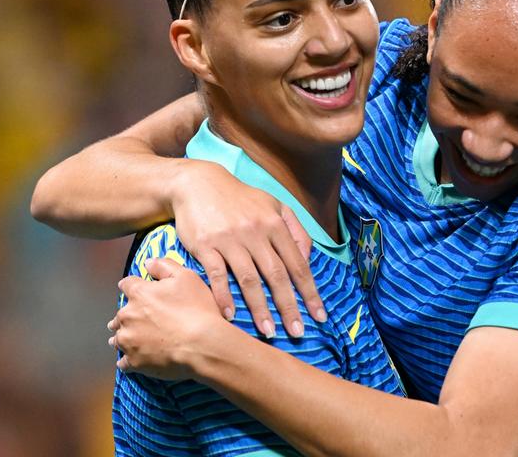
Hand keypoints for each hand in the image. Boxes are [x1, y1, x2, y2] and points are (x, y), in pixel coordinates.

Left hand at [108, 258, 230, 380]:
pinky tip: (133, 360)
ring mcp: (129, 341)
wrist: (203, 345)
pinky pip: (124, 362)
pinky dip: (128, 360)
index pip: (126, 285)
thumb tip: (148, 262)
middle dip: (129, 315)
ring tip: (133, 340)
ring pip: (119, 338)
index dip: (133, 286)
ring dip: (125, 337)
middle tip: (140, 319)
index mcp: (139, 294)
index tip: (136, 290)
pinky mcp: (134, 362)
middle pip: (120, 314)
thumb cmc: (197, 309)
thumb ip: (164, 266)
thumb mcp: (186, 277)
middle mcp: (128, 316)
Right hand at [169, 160, 326, 338]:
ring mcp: (230, 239)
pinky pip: (217, 274)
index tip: (319, 317)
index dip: (309, 292)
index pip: (298, 264)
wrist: (197, 184)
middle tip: (297, 333)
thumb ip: (295, 230)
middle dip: (289, 307)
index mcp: (276, 224)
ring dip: (260, 308)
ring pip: (249, 278)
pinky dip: (224, 296)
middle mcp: (256, 232)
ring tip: (268, 332)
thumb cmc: (240, 199)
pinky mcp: (206, 244)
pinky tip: (230, 316)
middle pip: (277, 275)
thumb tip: (308, 259)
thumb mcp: (273, 205)